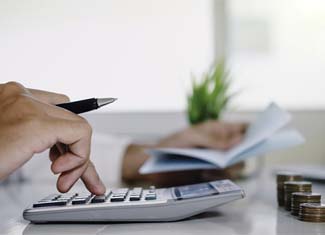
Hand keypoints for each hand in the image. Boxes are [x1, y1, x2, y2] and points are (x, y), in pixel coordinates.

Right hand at [0, 82, 104, 194]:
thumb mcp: (12, 141)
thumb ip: (34, 135)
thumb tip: (62, 148)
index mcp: (12, 97)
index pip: (58, 107)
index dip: (67, 135)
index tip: (66, 156)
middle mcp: (21, 95)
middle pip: (70, 119)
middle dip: (77, 151)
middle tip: (69, 175)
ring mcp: (28, 106)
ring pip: (78, 126)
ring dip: (79, 158)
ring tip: (64, 178)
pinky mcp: (36, 123)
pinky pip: (80, 133)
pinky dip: (80, 156)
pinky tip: (59, 171)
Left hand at [122, 120, 246, 185]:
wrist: (157, 165)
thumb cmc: (172, 144)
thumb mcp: (192, 138)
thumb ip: (214, 140)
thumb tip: (238, 140)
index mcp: (217, 130)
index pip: (240, 127)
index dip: (252, 130)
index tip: (260, 135)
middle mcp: (220, 145)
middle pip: (242, 149)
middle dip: (241, 154)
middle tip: (231, 158)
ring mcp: (217, 159)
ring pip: (236, 165)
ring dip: (228, 167)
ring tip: (209, 168)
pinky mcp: (211, 173)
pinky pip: (224, 176)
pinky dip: (218, 175)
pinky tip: (203, 173)